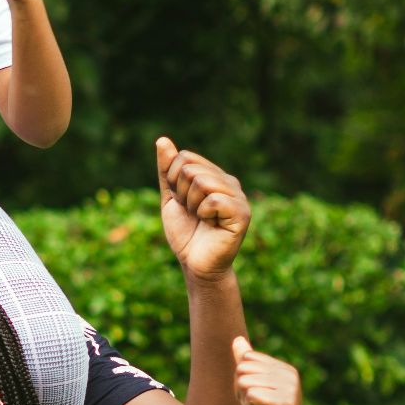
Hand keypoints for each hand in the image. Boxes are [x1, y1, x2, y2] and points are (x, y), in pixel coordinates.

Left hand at [156, 138, 250, 279]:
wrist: (195, 263)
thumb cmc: (185, 232)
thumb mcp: (171, 198)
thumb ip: (167, 170)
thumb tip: (162, 140)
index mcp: (215, 175)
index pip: (185, 158)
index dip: (173, 181)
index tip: (182, 201)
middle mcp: (229, 182)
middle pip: (190, 168)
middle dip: (181, 194)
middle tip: (192, 213)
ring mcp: (238, 197)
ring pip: (201, 182)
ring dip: (192, 205)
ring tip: (202, 218)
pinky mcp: (242, 213)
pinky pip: (213, 199)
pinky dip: (203, 214)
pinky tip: (212, 224)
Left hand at [234, 336, 305, 404]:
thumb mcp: (253, 389)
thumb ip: (246, 364)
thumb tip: (237, 339)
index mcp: (284, 369)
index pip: (246, 359)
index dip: (242, 380)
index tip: (256, 397)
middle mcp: (290, 375)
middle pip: (243, 369)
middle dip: (241, 391)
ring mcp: (289, 389)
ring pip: (244, 382)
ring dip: (246, 402)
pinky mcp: (285, 403)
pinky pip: (251, 395)